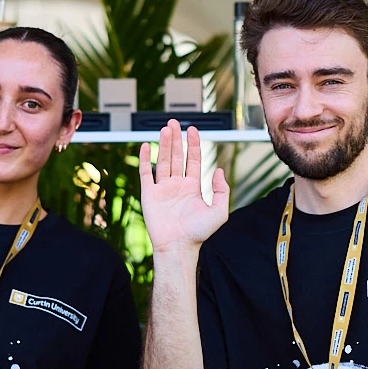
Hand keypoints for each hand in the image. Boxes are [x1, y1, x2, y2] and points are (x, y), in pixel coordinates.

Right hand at [139, 120, 229, 251]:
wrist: (179, 246)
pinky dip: (145, 159)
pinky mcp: (149, 194)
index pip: (193, 160)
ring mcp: (162, 189)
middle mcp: (177, 185)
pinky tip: (146, 146)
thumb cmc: (198, 233)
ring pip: (163, 161)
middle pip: (177, 156)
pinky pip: (145, 173)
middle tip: (174, 122)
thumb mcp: (220, 211)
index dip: (193, 144)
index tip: (193, 129)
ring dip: (163, 144)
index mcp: (192, 187)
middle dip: (176, 139)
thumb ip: (222, 190)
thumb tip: (218, 170)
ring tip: (165, 129)